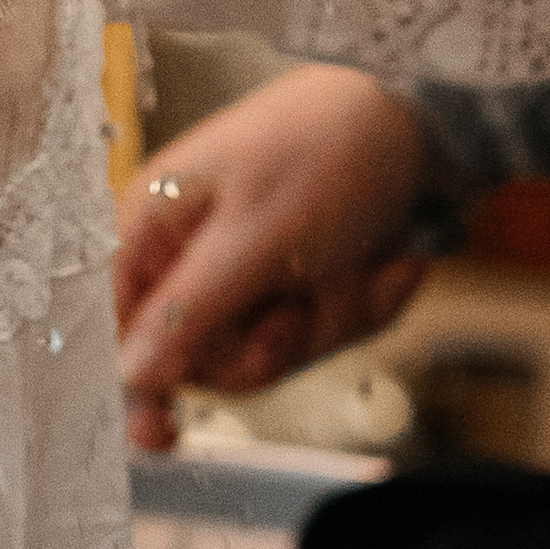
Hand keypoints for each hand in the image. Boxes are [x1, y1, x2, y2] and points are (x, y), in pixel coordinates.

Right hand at [113, 66, 429, 451]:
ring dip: (329, 319)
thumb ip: (189, 310)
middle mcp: (198, 252)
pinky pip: (324, 331)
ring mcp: (257, 269)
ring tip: (358, 267)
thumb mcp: (255, 235)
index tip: (157, 436)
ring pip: (273, 351)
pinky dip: (364, 302)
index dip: (137, 382)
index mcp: (157, 225)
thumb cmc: (328, 149)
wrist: (429, 113)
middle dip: (269, 342)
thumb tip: (129, 373)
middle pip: (204, 357)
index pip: (120, 326)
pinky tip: (386, 260)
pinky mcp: (308, 279)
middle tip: (301, 307)